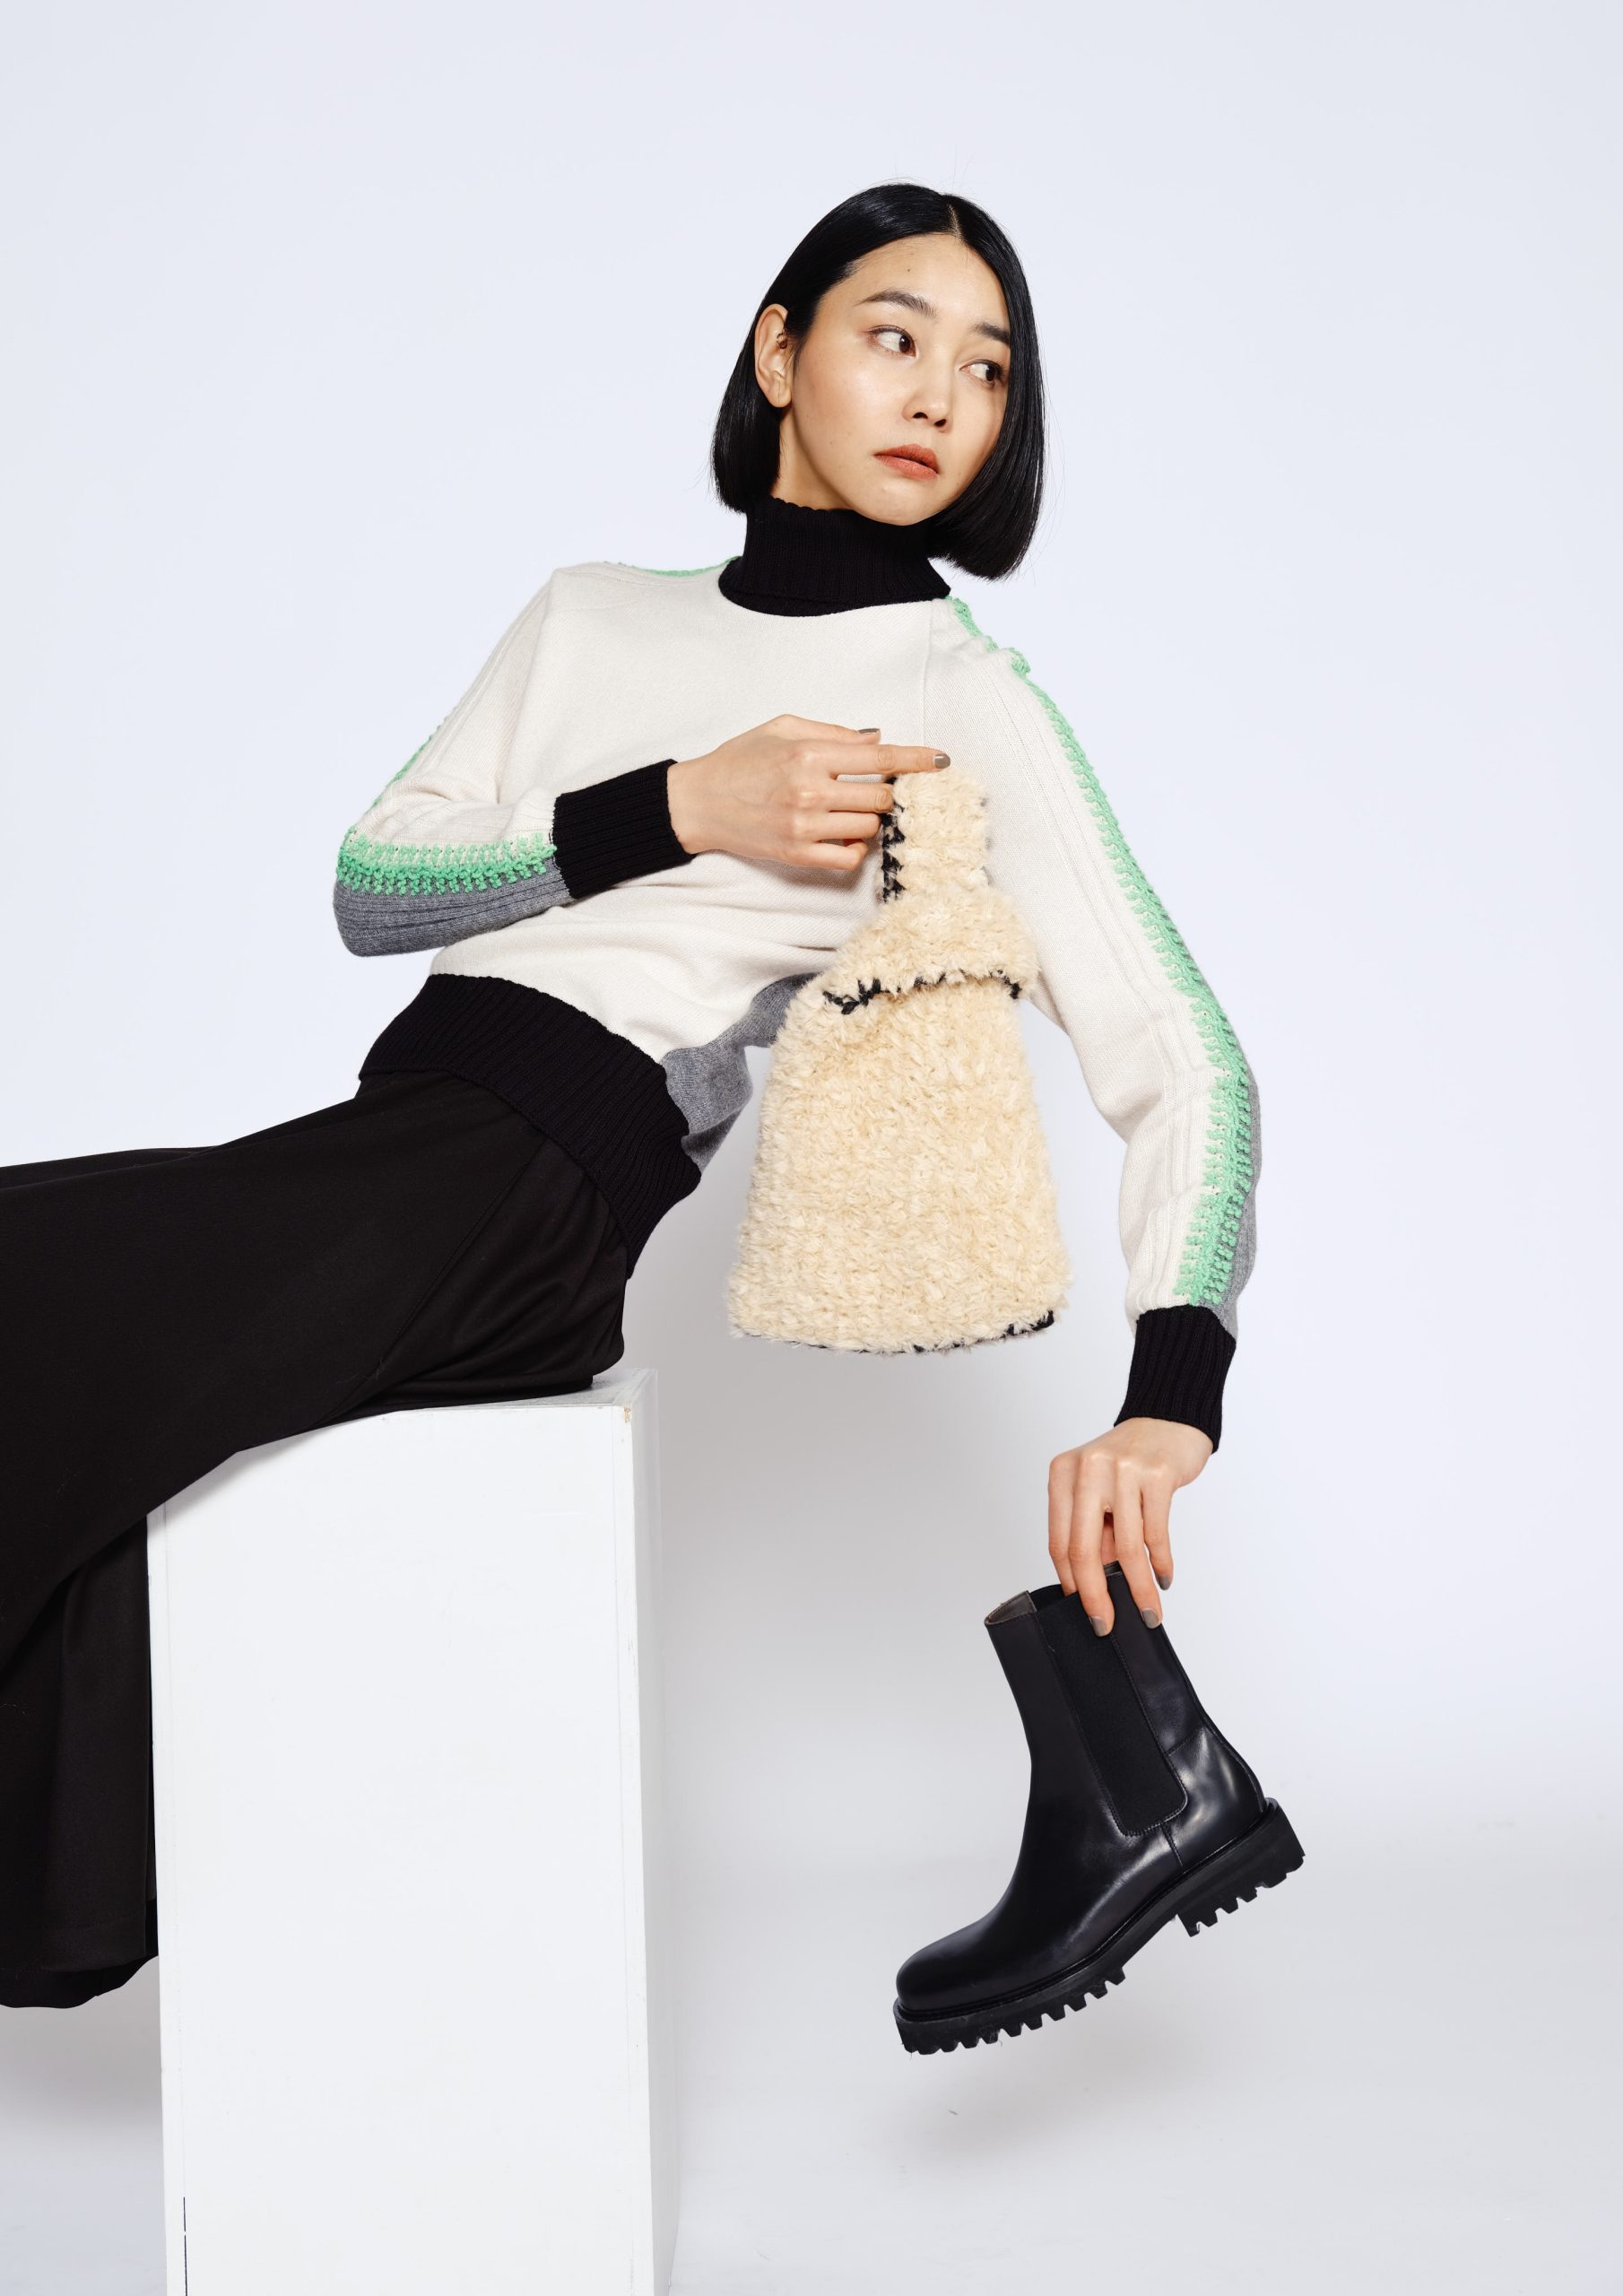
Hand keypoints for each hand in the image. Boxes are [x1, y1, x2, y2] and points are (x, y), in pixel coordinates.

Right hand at [665, 716, 947, 869]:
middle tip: (872, 790)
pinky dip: (855, 848)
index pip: (878, 759)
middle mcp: (810, 791)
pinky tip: (843, 836)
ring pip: (868, 828)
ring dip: (868, 820)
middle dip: (886, 794)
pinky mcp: (797, 853)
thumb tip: (876, 740)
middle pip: (880, 798)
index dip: (915, 760)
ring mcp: (804, 826)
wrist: (698, 801)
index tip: (941, 761)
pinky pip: (849, 858)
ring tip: (847, 811)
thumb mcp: (782, 728)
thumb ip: (832, 732)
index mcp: (809, 755)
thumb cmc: (739, 760)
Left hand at [1047, 1417, 1213, 1633]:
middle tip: (1108, 1625)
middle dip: (1097, 1596)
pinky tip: (1163, 1578)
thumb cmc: (1131, 1460)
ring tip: (1148, 1612)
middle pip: (1084, 1548)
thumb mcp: (1101, 1490)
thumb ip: (1096, 1532)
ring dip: (1138, 1588)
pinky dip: (1161, 1563)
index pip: (1059, 1541)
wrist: (1169, 1418)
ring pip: (1126, 1547)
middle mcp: (1087, 1469)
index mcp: (1062, 1473)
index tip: (1087, 1612)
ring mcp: (1122, 1470)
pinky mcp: (1156, 1474)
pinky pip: (1156, 1533)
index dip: (1072, 1583)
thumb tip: (1096, 1588)